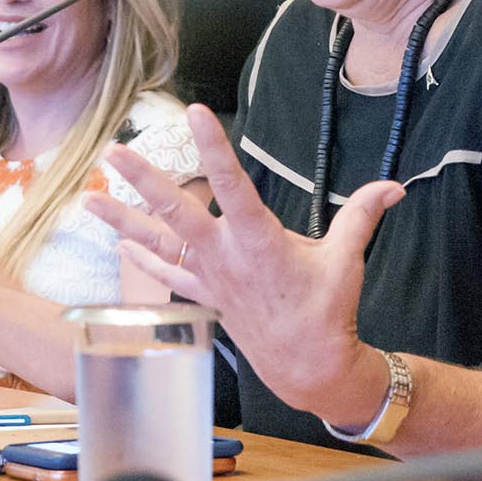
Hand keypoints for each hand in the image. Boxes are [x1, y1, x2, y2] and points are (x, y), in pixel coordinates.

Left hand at [84, 103, 402, 424]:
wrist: (310, 367)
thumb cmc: (328, 311)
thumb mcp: (347, 260)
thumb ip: (362, 215)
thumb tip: (394, 186)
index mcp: (260, 240)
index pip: (232, 183)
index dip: (213, 147)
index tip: (195, 112)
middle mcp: (225, 255)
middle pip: (175, 211)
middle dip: (143, 180)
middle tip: (113, 152)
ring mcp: (209, 277)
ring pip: (158, 242)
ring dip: (122, 218)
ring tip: (87, 198)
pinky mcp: (206, 296)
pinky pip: (167, 274)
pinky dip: (144, 258)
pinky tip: (120, 243)